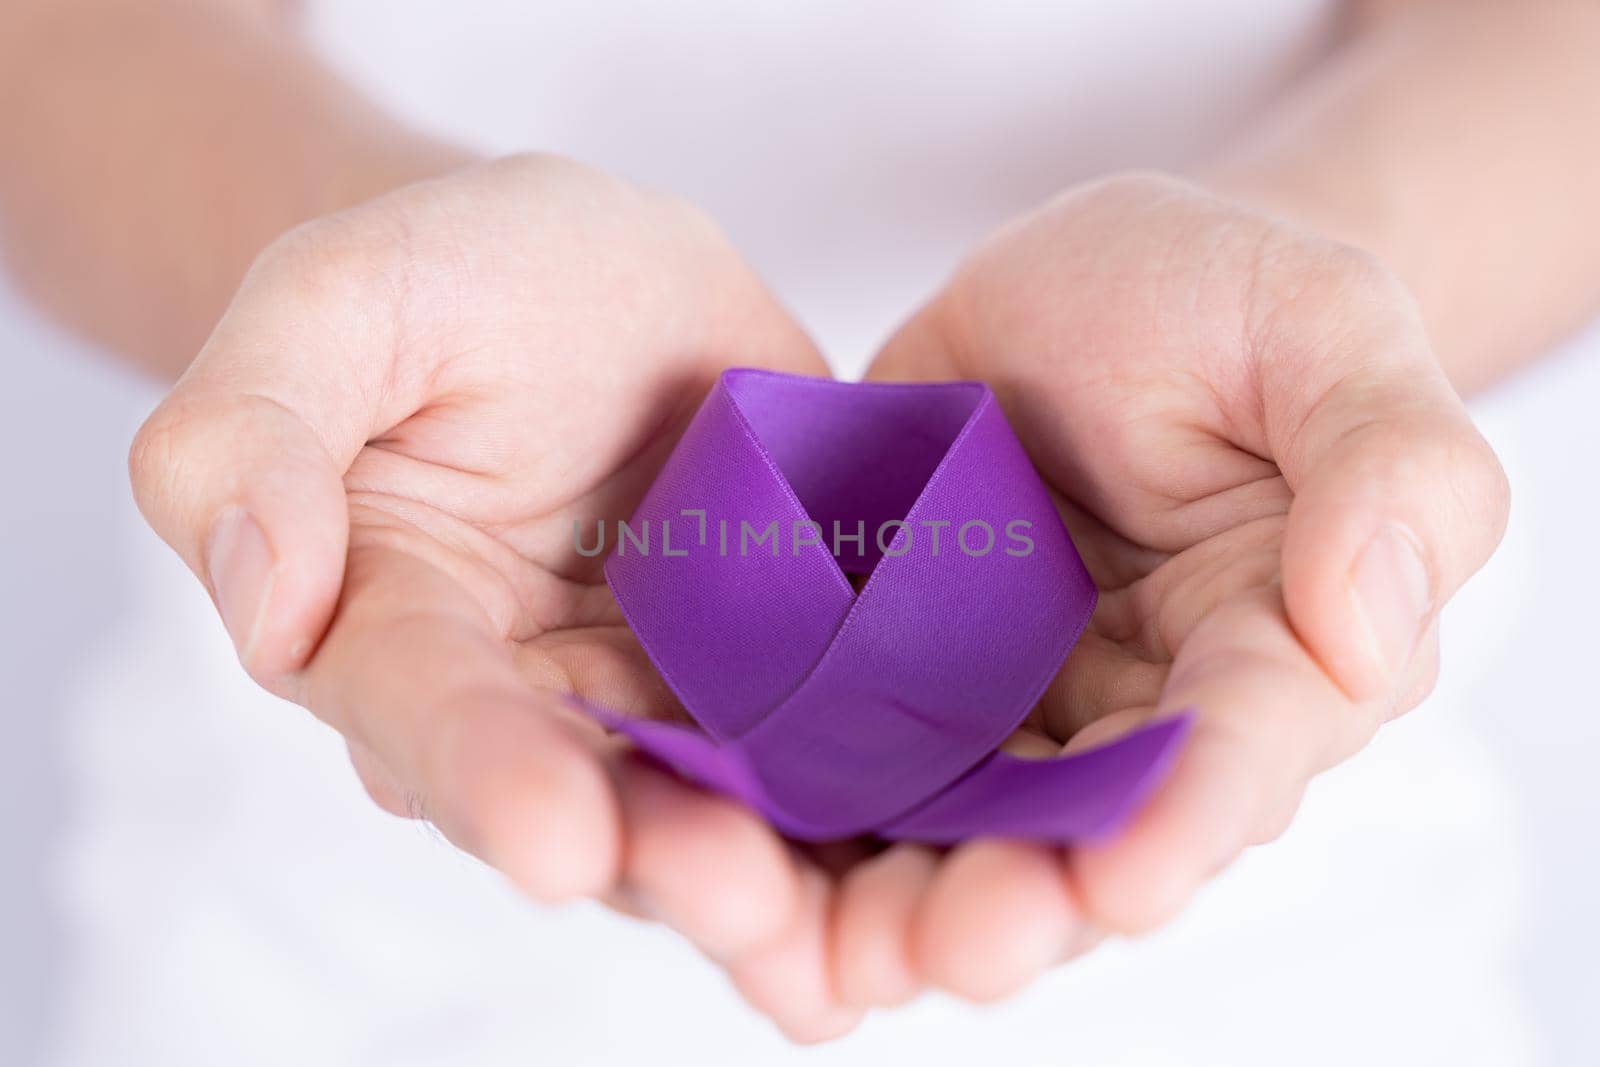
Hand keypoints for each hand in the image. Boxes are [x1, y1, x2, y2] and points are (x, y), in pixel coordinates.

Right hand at [130, 155, 842, 983]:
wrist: (596, 282)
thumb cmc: (453, 282)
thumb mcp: (340, 305)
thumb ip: (253, 434)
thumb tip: (263, 609)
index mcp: (399, 632)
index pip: (430, 716)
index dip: (490, 778)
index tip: (556, 838)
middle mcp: (527, 704)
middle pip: (589, 807)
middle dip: (662, 864)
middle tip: (740, 898)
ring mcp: (661, 705)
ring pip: (714, 818)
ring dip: (783, 885)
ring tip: (858, 940)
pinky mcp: (776, 681)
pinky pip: (825, 763)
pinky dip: (880, 825)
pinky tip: (953, 873)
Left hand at [718, 173, 1508, 1031]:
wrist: (1077, 281)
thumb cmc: (1223, 296)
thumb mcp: (1326, 329)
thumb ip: (1390, 467)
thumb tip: (1372, 633)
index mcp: (1273, 646)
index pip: (1243, 746)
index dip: (1188, 816)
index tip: (1126, 879)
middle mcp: (1142, 707)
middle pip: (1091, 829)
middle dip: (1029, 897)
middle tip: (957, 949)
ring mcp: (1014, 701)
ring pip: (967, 825)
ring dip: (911, 899)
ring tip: (848, 953)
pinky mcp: (902, 674)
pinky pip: (858, 758)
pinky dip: (814, 820)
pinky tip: (755, 863)